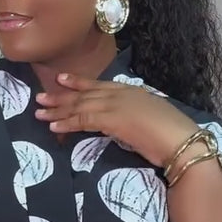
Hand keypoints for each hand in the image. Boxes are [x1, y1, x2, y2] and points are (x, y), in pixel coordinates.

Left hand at [35, 74, 195, 168]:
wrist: (182, 141)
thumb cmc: (172, 134)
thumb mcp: (151, 118)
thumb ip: (134, 116)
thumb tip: (121, 123)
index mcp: (132, 91)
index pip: (100, 85)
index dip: (79, 83)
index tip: (62, 79)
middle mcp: (122, 94)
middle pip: (85, 94)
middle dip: (61, 96)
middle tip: (40, 97)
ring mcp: (116, 105)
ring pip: (80, 106)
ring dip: (58, 110)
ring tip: (39, 112)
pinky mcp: (112, 120)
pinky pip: (83, 120)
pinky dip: (67, 123)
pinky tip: (54, 127)